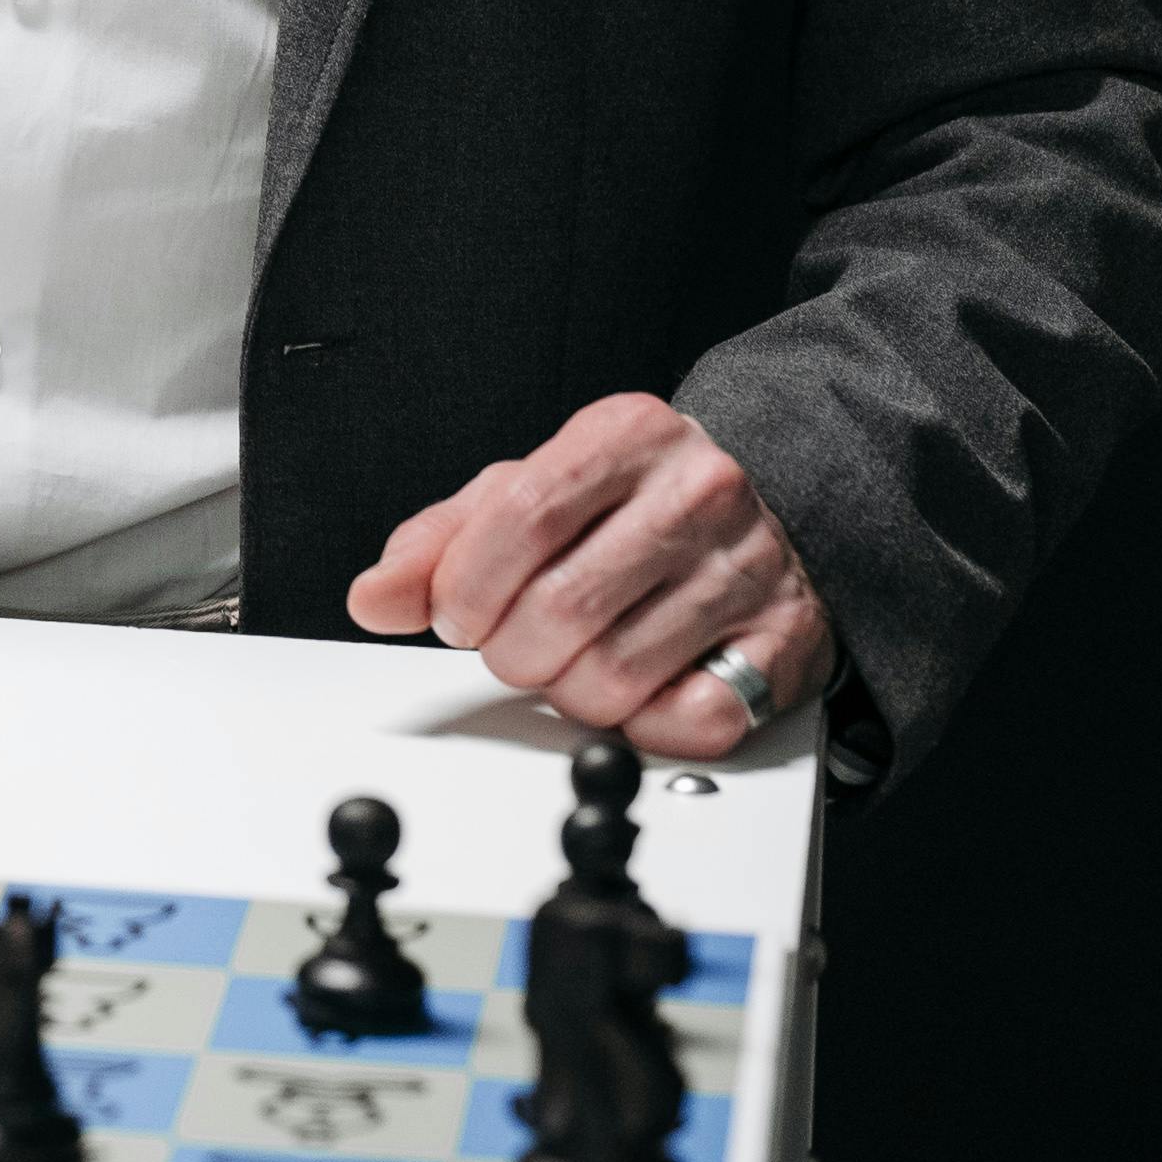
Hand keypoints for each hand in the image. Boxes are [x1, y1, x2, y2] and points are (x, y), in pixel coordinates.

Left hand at [345, 392, 835, 759]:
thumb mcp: (530, 493)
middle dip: (511, 652)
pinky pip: (693, 719)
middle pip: (562, 608)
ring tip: (572, 665)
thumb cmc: (633, 505)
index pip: (523, 514)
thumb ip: (443, 543)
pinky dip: (647, 725)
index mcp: (627, 436)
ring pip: (617, 676)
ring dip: (570, 694)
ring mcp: (750, 568)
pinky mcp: (787, 641)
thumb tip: (374, 600)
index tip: (456, 614)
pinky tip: (639, 689)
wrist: (774, 509)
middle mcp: (699, 493)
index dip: (469, 586)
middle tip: (514, 647)